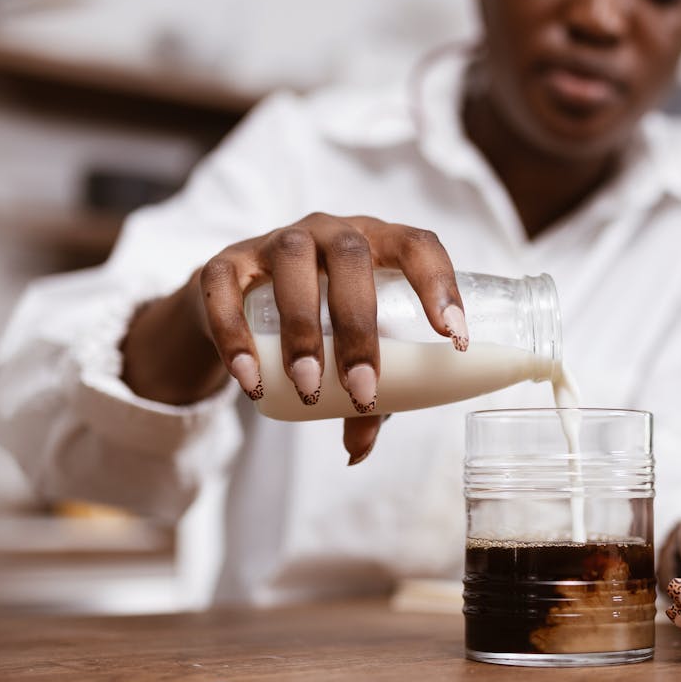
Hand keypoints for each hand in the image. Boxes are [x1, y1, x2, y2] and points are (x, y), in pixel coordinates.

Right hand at [122, 214, 466, 463]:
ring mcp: (275, 240)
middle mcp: (329, 230)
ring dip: (302, 329)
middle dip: (359, 327)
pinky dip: (236, 336)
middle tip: (362, 389)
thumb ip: (363, 396)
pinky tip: (251, 380)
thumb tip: (358, 450)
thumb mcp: (347, 349)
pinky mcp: (225, 262)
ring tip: (308, 387)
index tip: (455, 338)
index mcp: (378, 243)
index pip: (418, 245)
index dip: (440, 285)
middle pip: (351, 256)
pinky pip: (226, 290)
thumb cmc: (317, 319)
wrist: (235, 298)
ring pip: (292, 264)